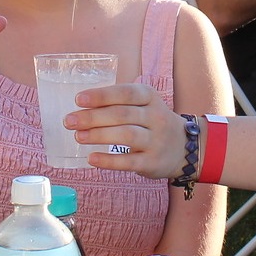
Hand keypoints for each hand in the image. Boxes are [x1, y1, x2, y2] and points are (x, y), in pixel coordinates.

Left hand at [69, 82, 188, 180]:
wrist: (186, 148)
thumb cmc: (153, 123)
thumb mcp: (144, 105)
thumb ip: (118, 103)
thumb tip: (81, 107)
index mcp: (149, 97)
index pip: (125, 93)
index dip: (102, 95)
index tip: (78, 99)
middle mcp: (155, 117)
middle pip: (122, 114)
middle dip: (93, 117)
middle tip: (69, 121)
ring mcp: (156, 140)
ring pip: (127, 135)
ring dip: (99, 135)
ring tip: (78, 136)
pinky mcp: (153, 162)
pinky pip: (129, 161)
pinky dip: (109, 160)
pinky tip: (92, 158)